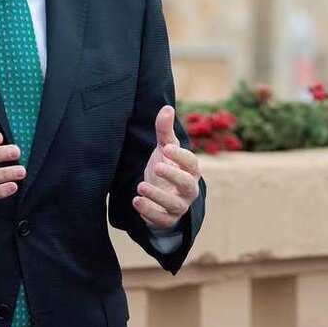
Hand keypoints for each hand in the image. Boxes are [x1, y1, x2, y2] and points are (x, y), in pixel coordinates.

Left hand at [133, 105, 200, 228]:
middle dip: (173, 176)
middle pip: (188, 184)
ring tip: (141, 186)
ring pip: (175, 204)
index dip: (180, 156)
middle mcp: (189, 189)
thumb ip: (165, 130)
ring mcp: (179, 205)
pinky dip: (149, 212)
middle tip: (157, 166)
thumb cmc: (166, 168)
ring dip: (158, 196)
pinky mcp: (168, 219)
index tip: (166, 148)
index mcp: (190, 170)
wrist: (160, 196)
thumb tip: (166, 107)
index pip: (191, 163)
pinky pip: (162, 219)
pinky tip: (136, 201)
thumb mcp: (164, 149)